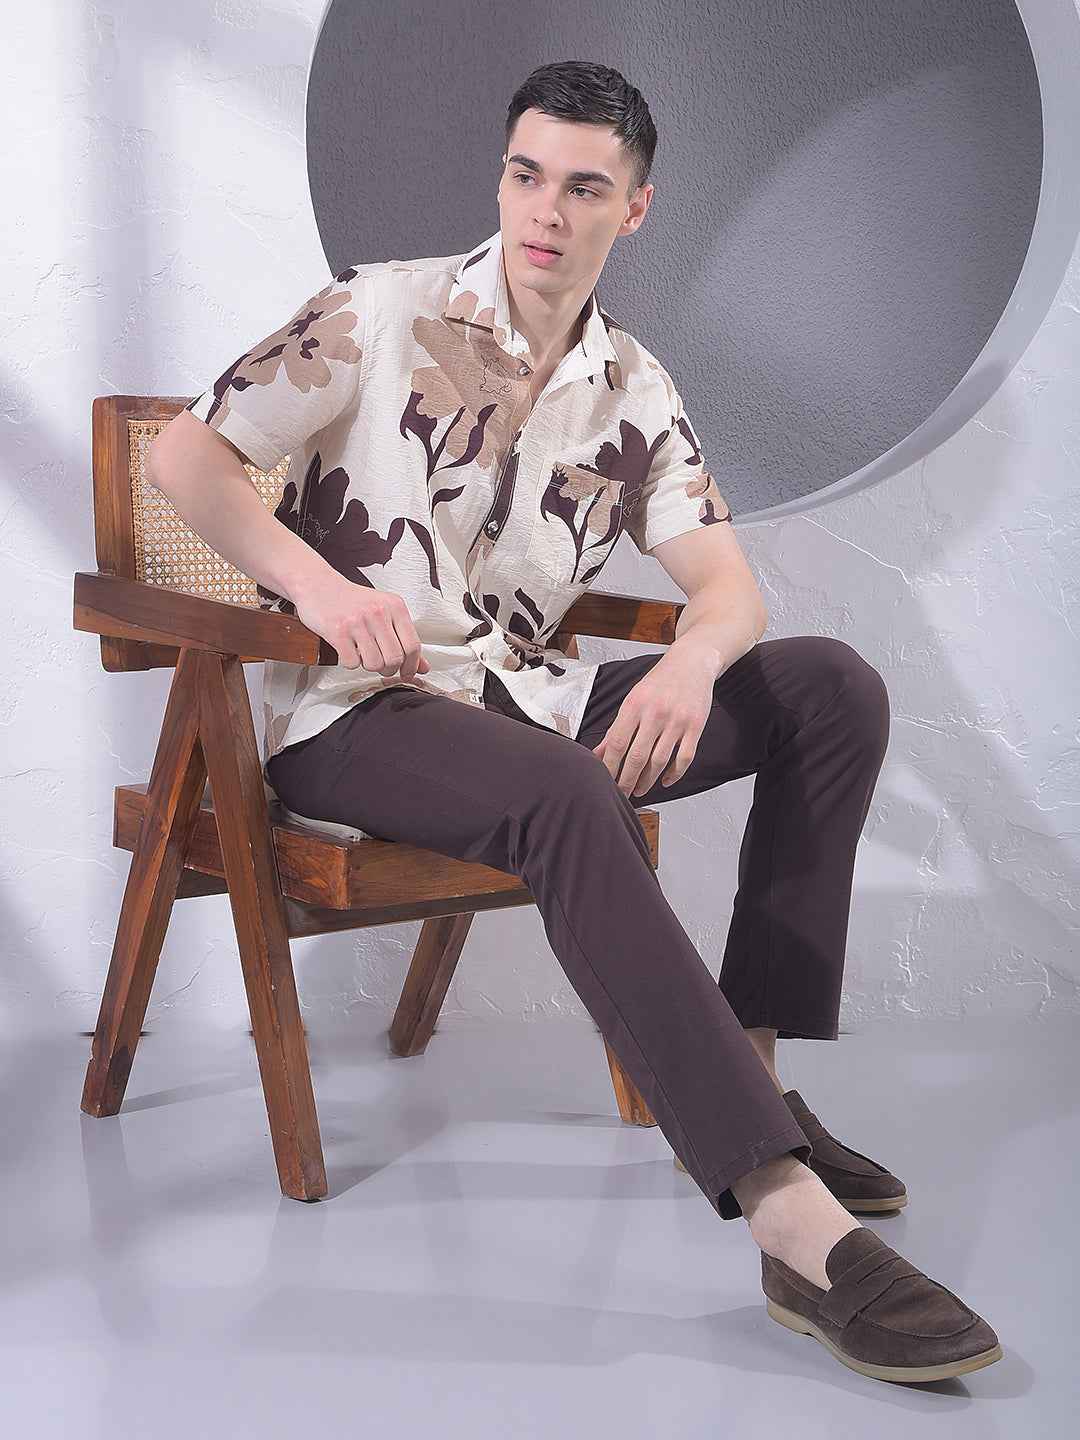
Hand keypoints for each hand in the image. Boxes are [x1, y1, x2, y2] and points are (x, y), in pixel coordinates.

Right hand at [291, 569, 430, 679]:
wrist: (318, 585)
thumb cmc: (351, 600)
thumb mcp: (384, 612)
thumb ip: (403, 638)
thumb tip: (422, 666)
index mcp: (394, 606)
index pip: (413, 645)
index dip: (412, 665)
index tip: (407, 672)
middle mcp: (378, 612)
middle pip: (395, 658)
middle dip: (389, 669)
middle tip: (381, 666)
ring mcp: (357, 622)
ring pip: (374, 663)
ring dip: (368, 666)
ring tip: (362, 654)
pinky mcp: (338, 632)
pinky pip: (352, 663)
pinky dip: (350, 663)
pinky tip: (348, 650)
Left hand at [592, 642, 715, 798]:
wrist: (692, 663)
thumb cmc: (659, 681)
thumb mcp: (632, 699)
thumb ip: (616, 728)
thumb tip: (598, 754)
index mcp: (634, 705)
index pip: (617, 743)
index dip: (609, 766)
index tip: (604, 781)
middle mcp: (656, 713)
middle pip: (637, 756)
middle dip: (626, 780)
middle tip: (621, 793)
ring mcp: (677, 721)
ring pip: (659, 761)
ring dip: (647, 780)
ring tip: (639, 790)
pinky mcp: (695, 726)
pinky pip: (684, 758)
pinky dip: (674, 774)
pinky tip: (664, 781)